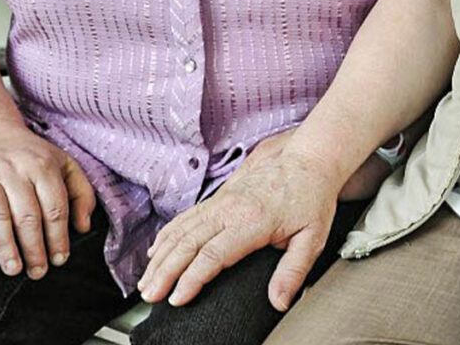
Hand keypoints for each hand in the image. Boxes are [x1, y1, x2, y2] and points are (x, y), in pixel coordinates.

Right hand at [0, 120, 95, 279]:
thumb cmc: (31, 155)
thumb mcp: (64, 164)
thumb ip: (81, 192)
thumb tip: (84, 226)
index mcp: (44, 166)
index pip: (55, 207)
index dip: (59, 236)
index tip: (60, 259)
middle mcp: (17, 169)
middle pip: (28, 214)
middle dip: (34, 247)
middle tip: (37, 272)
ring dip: (5, 244)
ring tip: (13, 268)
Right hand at [137, 137, 340, 309]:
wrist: (310, 159)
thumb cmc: (311, 197)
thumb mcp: (312, 237)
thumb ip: (293, 271)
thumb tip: (279, 301)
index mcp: (252, 220)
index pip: (213, 254)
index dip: (191, 279)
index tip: (177, 299)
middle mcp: (232, 207)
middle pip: (189, 242)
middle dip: (165, 271)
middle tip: (150, 296)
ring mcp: (223, 199)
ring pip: (183, 228)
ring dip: (161, 255)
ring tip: (146, 280)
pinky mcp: (221, 195)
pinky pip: (188, 215)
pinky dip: (168, 233)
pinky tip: (157, 249)